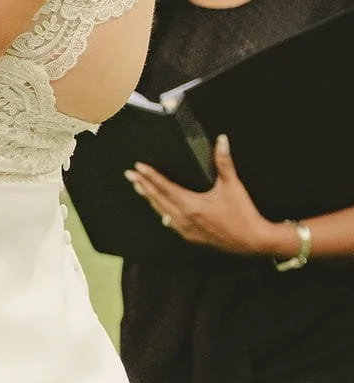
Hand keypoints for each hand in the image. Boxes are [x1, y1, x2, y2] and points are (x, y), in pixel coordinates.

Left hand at [128, 135, 297, 257]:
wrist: (253, 241)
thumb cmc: (244, 215)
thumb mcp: (233, 186)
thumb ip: (224, 162)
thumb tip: (222, 141)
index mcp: (192, 206)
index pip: (165, 187)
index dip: (150, 176)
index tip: (138, 167)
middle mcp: (185, 219)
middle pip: (157, 199)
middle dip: (143, 185)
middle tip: (130, 175)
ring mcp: (186, 230)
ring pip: (161, 211)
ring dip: (149, 199)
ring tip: (139, 188)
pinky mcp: (190, 237)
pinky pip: (169, 223)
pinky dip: (161, 212)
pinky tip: (158, 209)